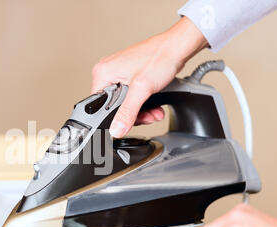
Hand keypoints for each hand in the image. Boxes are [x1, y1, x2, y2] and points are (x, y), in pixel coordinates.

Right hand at [91, 17, 207, 137]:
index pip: (99, 105)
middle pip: (113, 107)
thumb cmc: (159, 58)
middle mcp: (108, 72)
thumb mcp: (141, 89)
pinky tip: (154, 106)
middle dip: (133, 115)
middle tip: (146, 116)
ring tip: (153, 112)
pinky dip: (143, 104)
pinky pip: (132, 97)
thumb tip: (116, 129)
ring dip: (141, 111)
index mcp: (103, 73)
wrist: (177, 48)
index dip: (114, 117)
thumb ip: (127, 113)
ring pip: (125, 104)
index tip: (129, 120)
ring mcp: (119, 74)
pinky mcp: (130, 76)